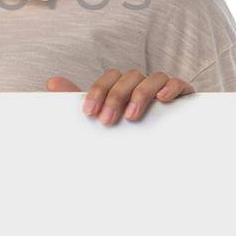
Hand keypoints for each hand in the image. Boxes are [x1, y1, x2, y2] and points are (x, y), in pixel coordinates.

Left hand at [45, 67, 194, 123]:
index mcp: (123, 86)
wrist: (157, 159)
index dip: (98, 92)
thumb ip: (80, 102)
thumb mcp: (102, 120)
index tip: (89, 113)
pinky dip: (171, 87)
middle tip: (107, 121)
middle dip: (116, 97)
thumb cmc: (125, 135)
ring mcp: (163, 88)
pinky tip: (163, 99)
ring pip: (152, 77)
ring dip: (140, 94)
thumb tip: (52, 83)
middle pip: (129, 77)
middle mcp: (142, 84)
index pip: (110, 78)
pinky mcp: (183, 96)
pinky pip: (179, 83)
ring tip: (131, 116)